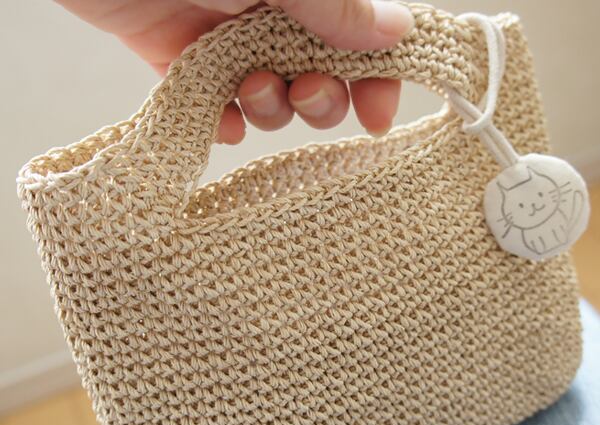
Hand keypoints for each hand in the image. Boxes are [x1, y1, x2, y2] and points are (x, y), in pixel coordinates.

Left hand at [56, 0, 413, 143]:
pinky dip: (224, 122)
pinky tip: (221, 121)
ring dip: (270, 108)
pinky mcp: (184, 61)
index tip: (378, 117)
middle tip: (303, 93)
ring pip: (272, 99)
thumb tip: (397, 32)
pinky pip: (218, 107)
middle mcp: (270, 12)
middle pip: (320, 78)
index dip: (376, 79)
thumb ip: (333, 5)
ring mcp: (227, 39)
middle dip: (318, 100)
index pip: (358, 38)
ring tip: (248, 89)